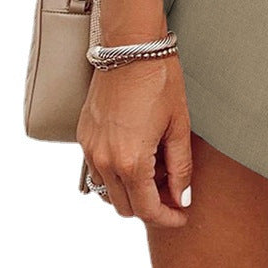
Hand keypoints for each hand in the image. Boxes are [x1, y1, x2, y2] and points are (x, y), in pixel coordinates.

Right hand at [77, 53, 192, 227]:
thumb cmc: (160, 81)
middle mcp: (104, 161)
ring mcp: (90, 149)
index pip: (147, 210)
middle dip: (151, 207)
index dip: (168, 218)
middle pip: (125, 207)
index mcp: (131, 161)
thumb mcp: (179, 126)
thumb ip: (181, 167)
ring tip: (157, 170)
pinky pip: (97, 170)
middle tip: (174, 192)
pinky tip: (138, 155)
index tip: (183, 216)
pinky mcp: (84, 136)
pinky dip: (116, 175)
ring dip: (131, 192)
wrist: (131, 48)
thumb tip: (182, 198)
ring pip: (108, 192)